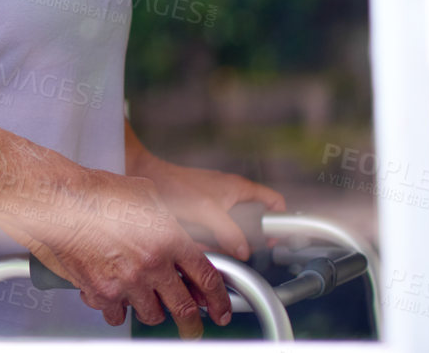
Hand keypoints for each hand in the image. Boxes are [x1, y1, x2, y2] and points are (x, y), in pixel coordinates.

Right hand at [8, 165, 233, 339]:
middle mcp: (153, 264)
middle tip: (192, 328)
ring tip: (145, 301)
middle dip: (192, 324)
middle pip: (184, 308)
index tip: (220, 310)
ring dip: (151, 310)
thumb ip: (168, 220)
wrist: (59, 201)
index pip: (207, 278)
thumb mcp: (146, 195)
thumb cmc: (97, 193)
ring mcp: (127, 282)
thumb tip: (178, 235)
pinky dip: (116, 310)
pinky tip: (114, 298)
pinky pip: (116, 314)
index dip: (219, 300)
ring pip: (151, 314)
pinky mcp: (101, 291)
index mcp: (170, 240)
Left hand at [132, 150, 286, 260]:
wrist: (147, 177)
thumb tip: (244, 251)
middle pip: (253, 222)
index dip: (280, 220)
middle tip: (235, 247)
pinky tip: (194, 239)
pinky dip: (206, 237)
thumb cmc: (177, 186)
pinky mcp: (202, 210)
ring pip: (231, 230)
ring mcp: (217, 202)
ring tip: (207, 241)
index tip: (274, 239)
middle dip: (243, 238)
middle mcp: (232, 193)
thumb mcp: (209, 211)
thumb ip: (231, 232)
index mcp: (241, 188)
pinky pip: (212, 230)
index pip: (275, 202)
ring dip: (221, 240)